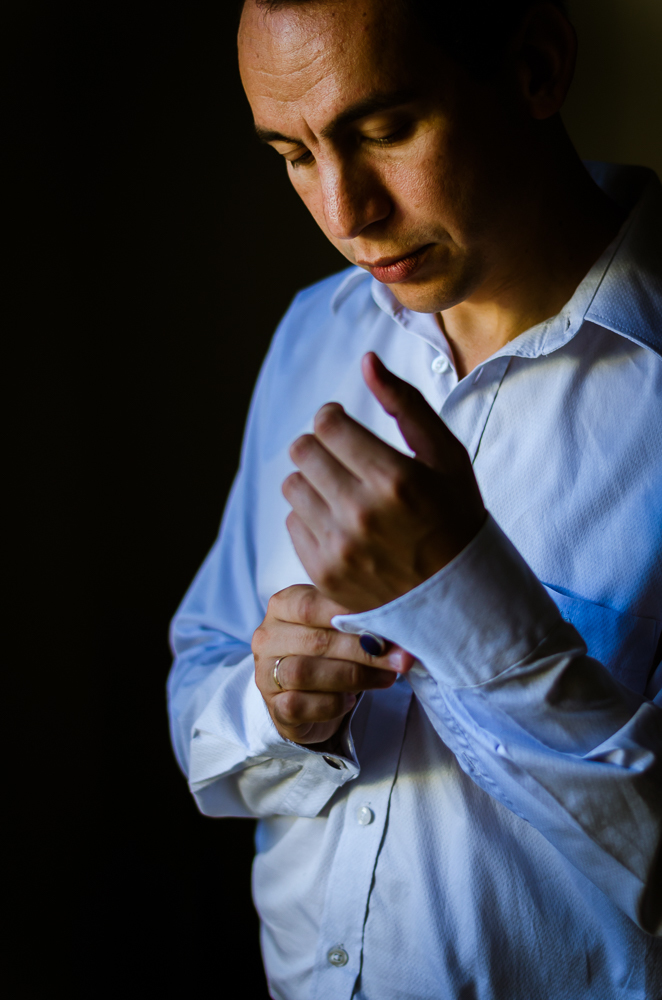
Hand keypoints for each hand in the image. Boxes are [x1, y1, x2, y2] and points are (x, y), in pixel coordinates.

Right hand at [252, 584, 413, 745]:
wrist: (307, 695)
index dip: (348, 613)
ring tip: (385, 678)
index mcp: (282, 606)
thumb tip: (395, 627)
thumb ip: (356, 621)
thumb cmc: (328, 651)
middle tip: (399, 658)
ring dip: (353, 676)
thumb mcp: (338, 626)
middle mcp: (268, 638)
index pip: (310, 605)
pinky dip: (331, 704)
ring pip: (305, 673)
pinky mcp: (274, 707)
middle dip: (363, 650)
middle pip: (315, 642)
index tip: (385, 620)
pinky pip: (299, 705)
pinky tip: (351, 700)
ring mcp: (265, 674)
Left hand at [283, 352, 485, 611]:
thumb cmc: (457, 518)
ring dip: (313, 482)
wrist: (461, 598)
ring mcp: (340, 548)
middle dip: (321, 446)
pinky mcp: (324, 574)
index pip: (327, 424)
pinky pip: (293, 523)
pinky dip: (311, 517)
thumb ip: (405, 404)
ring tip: (343, 492)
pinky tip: (343, 525)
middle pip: (302, 451)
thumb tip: (366, 360)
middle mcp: (362, 513)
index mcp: (395, 478)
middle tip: (344, 457)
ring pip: (292, 486)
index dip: (333, 417)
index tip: (345, 425)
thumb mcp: (447, 457)